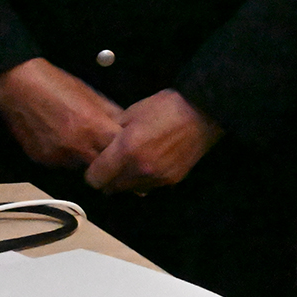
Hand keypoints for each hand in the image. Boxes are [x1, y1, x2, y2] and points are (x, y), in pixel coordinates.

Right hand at [0, 58, 124, 169]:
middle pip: (101, 163)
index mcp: (94, 128)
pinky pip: (60, 163)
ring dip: (83, 157)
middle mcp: (77, 146)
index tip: (124, 146)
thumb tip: (125, 124)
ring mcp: (58, 156)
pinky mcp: (41, 160)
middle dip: (105, 157)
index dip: (124, 149)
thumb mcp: (92, 95)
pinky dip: (64, 155)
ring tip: (77, 138)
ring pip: (80, 165)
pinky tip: (59, 138)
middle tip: (103, 146)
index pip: (120, 151)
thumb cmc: (56, 86)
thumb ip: (111, 113)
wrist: (19, 87)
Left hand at [84, 89, 222, 192]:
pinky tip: (154, 162)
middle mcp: (140, 169)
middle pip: (111, 188)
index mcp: (126, 150)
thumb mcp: (132, 113)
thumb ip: (113, 133)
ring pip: (130, 189)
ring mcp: (157, 177)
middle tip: (116, 163)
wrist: (203, 112)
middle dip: (109, 178)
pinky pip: (150, 186)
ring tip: (136, 162)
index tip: (98, 163)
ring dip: (128, 180)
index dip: (93, 171)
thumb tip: (103, 147)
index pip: (95, 178)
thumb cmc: (165, 107)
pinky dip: (147, 178)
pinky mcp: (172, 180)